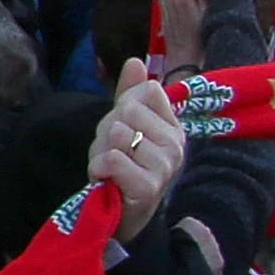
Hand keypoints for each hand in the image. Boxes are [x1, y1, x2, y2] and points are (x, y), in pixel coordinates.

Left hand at [91, 64, 187, 241]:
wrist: (119, 213)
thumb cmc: (123, 167)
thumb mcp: (123, 125)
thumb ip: (129, 94)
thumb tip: (135, 60)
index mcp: (173, 126)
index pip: (148, 91)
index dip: (124, 107)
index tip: (126, 129)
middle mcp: (175, 144)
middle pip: (129, 111)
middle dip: (108, 131)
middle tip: (114, 153)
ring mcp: (165, 166)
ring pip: (120, 133)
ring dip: (102, 150)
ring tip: (111, 167)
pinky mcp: (149, 186)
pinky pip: (113, 158)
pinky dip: (99, 167)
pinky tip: (106, 179)